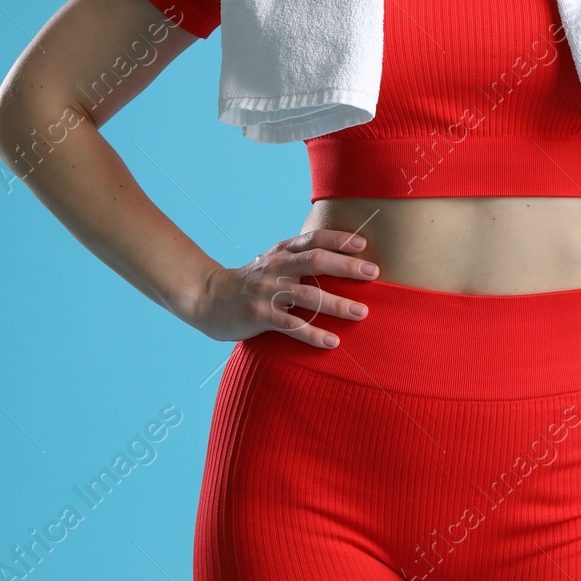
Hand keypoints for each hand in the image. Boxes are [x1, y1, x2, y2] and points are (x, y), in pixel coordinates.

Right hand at [181, 228, 378, 347]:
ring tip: (361, 312)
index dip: (339, 239)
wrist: (208, 297)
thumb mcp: (273, 261)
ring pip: (307, 296)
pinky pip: (291, 326)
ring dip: (337, 304)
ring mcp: (267, 291)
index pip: (314, 239)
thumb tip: (341, 257)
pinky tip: (332, 341)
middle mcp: (276, 268)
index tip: (363, 244)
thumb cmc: (250, 282)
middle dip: (346, 267)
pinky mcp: (259, 315)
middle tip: (373, 273)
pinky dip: (313, 334)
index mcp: (282, 252)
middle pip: (315, 261)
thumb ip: (300, 258)